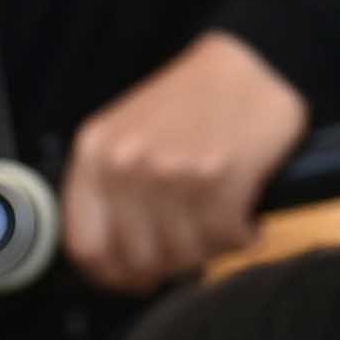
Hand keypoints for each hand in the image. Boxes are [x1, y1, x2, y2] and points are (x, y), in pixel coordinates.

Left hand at [60, 30, 313, 294]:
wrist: (254, 61)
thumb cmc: (190, 102)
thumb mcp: (125, 133)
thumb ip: (109, 191)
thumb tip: (112, 263)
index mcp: (96, 154)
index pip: (85, 245)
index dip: (109, 275)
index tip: (131, 279)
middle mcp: (128, 165)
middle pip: (137, 258)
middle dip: (166, 265)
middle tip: (188, 250)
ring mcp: (174, 172)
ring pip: (183, 254)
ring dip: (207, 252)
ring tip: (218, 228)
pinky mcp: (222, 177)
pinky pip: (224, 239)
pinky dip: (239, 239)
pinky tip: (243, 223)